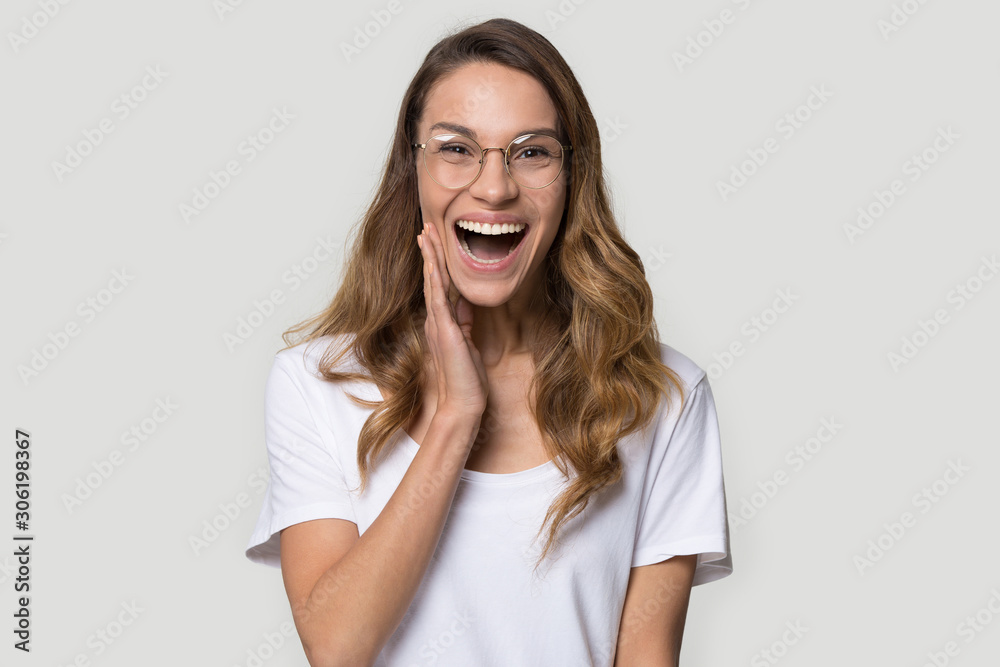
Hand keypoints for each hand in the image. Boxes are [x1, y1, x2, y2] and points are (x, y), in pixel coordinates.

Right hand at [418, 221, 488, 421]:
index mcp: (441, 323)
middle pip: (431, 279)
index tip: (433, 243)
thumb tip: (466, 303)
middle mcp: (435, 320)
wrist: (463, 402)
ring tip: (425, 234)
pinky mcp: (444, 330)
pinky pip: (438, 298)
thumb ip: (464, 322)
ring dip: (430, 258)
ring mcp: (438, 324)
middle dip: (429, 252)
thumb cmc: (466, 378)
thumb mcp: (467, 343)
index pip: (438, 286)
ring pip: (432, 283)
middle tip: (425, 228)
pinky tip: (433, 262)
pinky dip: (435, 279)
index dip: (435, 263)